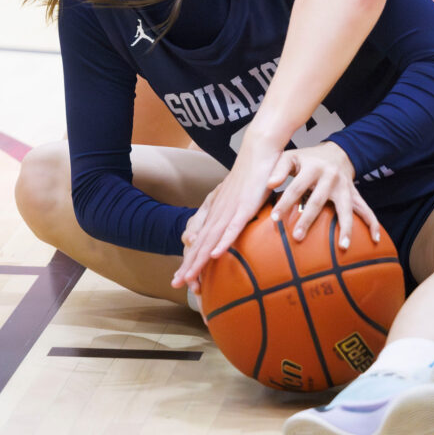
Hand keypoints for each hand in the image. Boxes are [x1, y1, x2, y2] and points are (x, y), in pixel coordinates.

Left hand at [172, 133, 283, 291]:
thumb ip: (236, 216)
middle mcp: (218, 212)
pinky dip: (223, 242)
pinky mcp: (244, 206)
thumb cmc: (252, 175)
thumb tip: (235, 230)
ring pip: (211, 239)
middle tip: (175, 283)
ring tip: (188, 277)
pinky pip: (232, 228)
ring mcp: (229, 209)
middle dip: (188, 264)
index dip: (191, 259)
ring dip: (199, 259)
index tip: (182, 277)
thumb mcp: (241, 200)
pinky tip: (214, 254)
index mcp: (217, 212)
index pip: (200, 240)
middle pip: (200, 243)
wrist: (257, 151)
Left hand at [269, 140, 379, 249]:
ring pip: (346, 208)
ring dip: (346, 227)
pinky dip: (372, 224)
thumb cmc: (308, 159)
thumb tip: (269, 184)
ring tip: (343, 247)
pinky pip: (366, 209)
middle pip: (318, 200)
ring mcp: (345, 187)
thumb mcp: (291, 157)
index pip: (296, 187)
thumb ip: (278, 169)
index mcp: (312, 167)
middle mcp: (330, 177)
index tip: (274, 219)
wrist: (336, 152)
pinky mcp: (355, 194)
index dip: (285, 203)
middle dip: (308, 219)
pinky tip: (374, 240)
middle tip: (297, 237)